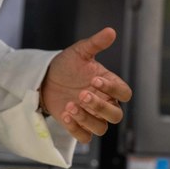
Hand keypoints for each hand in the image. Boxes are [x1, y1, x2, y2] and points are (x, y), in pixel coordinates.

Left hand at [39, 27, 130, 143]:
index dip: (113, 89)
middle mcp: (103, 102)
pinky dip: (76, 129)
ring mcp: (91, 116)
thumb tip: (110, 31)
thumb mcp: (80, 52)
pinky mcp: (78, 126)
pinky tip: (65, 115)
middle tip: (82, 94)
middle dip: (100, 107)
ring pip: (101, 128)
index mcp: (109, 85)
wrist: (45, 78)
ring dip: (86, 119)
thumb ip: (96, 43)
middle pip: (116, 115)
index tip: (95, 80)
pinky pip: (85, 137)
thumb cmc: (67, 65)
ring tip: (70, 105)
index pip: (124, 93)